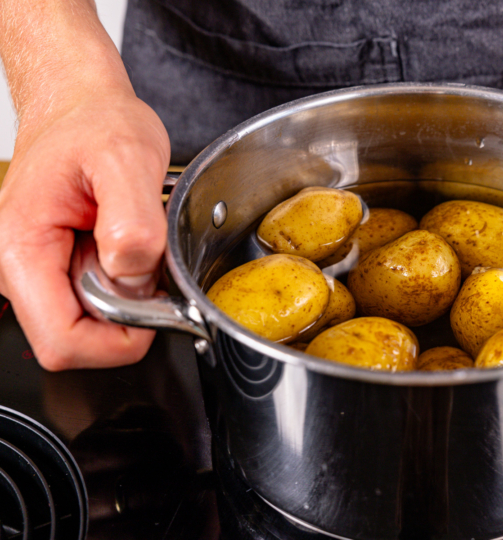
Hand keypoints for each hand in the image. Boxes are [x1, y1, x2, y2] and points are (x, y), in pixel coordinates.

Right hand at [0, 88, 169, 369]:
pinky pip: (98, 302)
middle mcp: (21, 267)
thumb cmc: (95, 122)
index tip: (154, 309)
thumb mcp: (125, 157)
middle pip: (75, 340)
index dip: (117, 341)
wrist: (84, 105)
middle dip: (126, 319)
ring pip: (90, 325)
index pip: (61, 341)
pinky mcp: (60, 267)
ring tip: (137, 246)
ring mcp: (39, 270)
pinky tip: (131, 249)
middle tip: (151, 267)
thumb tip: (130, 274)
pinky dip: (127, 285)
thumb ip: (132, 221)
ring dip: (128, 299)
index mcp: (22, 248)